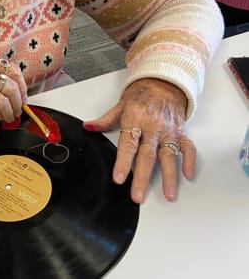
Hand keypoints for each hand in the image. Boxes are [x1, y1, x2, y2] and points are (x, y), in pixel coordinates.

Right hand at [0, 51, 27, 122]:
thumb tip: (19, 88)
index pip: (13, 71)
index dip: (22, 85)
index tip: (23, 93)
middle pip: (11, 88)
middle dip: (19, 101)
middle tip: (19, 106)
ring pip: (4, 103)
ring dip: (11, 111)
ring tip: (11, 114)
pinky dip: (0, 115)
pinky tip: (0, 115)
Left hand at [83, 78, 195, 203]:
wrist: (164, 82)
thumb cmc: (141, 95)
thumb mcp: (120, 105)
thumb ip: (105, 120)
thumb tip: (88, 127)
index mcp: (135, 120)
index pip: (128, 144)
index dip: (123, 162)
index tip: (119, 177)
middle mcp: (153, 127)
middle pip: (147, 155)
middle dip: (142, 177)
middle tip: (138, 195)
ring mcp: (169, 131)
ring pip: (169, 156)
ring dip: (169, 176)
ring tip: (168, 194)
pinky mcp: (181, 132)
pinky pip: (188, 147)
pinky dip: (189, 160)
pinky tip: (187, 174)